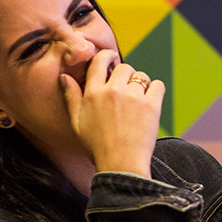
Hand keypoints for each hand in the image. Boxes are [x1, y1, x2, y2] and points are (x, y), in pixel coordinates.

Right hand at [60, 50, 162, 176]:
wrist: (121, 164)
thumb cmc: (97, 146)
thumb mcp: (76, 122)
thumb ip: (71, 96)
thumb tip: (64, 76)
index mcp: (92, 93)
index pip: (99, 61)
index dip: (107, 56)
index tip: (111, 58)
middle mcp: (112, 91)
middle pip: (124, 67)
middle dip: (125, 75)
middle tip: (126, 90)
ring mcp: (133, 97)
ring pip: (141, 76)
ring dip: (140, 84)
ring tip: (137, 101)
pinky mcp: (152, 105)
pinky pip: (158, 85)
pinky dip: (156, 91)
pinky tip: (150, 102)